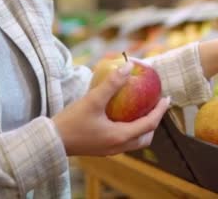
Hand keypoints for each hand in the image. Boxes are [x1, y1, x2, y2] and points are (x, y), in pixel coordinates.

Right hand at [52, 62, 170, 155]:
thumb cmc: (71, 122)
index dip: (160, 111)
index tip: (167, 97)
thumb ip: (111, 84)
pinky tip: (121, 116)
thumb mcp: (92, 100)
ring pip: (134, 142)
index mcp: (120, 137)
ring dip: (142, 128)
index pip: (149, 124)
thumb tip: (128, 66)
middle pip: (145, 138)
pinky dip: (129, 130)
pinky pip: (123, 141)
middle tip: (155, 105)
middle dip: (154, 123)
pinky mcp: (101, 149)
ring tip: (141, 110)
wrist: (50, 141)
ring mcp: (109, 150)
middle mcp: (118, 147)